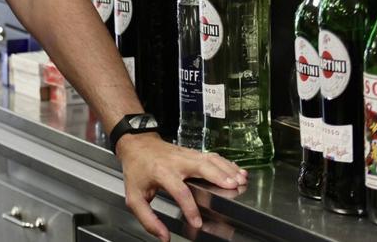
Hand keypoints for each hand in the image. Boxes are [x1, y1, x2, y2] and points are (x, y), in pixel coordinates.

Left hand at [116, 133, 247, 240]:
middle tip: (233, 188)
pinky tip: (237, 171)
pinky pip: (212, 156)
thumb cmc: (136, 169)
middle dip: (218, 176)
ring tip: (241, 181)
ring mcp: (186, 154)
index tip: (197, 221)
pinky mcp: (192, 152)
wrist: (136, 144)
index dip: (189, 207)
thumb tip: (163, 236)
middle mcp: (176, 161)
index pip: (179, 190)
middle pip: (201, 166)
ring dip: (227, 170)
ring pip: (210, 159)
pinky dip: (226, 163)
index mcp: (161, 172)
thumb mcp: (134, 196)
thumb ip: (147, 218)